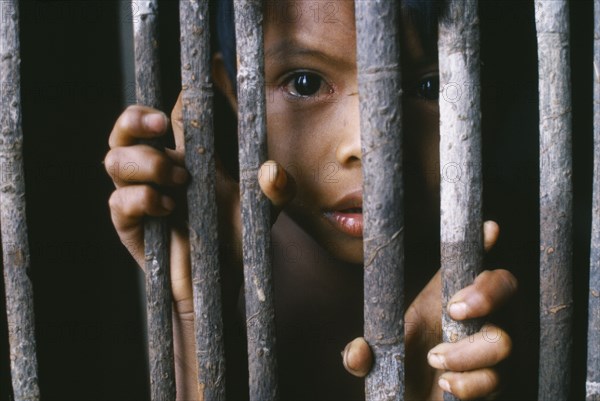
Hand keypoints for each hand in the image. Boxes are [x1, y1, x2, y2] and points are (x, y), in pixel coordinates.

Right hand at [104, 95, 294, 399]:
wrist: (222, 280)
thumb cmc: (238, 237)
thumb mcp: (263, 210)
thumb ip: (275, 190)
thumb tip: (274, 170)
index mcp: (187, 155)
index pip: (174, 114)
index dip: (183, 92)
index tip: (204, 69)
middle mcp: (158, 169)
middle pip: (126, 129)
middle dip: (134, 119)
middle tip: (160, 127)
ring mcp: (140, 195)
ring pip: (114, 159)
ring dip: (144, 162)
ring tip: (179, 180)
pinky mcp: (130, 225)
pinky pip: (118, 201)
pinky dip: (140, 199)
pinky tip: (168, 207)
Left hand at [342, 221, 516, 400]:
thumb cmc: (398, 373)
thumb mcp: (375, 362)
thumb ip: (361, 356)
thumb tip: (357, 353)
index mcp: (442, 297)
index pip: (466, 262)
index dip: (482, 242)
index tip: (489, 228)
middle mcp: (473, 316)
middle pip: (505, 284)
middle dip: (486, 292)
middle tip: (454, 310)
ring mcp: (489, 346)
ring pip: (503, 340)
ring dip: (465, 354)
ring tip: (436, 361)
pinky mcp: (497, 379)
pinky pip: (497, 377)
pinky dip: (469, 383)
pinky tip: (447, 385)